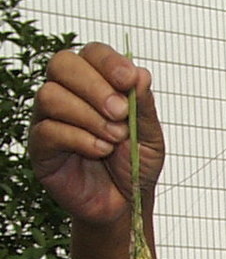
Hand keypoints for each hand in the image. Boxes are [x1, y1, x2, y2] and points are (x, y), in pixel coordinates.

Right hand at [28, 42, 163, 226]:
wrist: (126, 204)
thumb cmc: (136, 166)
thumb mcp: (151, 137)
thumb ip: (144, 107)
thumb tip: (140, 74)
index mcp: (96, 84)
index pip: (92, 53)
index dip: (109, 62)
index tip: (130, 81)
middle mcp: (68, 94)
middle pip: (62, 64)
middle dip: (95, 86)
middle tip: (120, 113)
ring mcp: (49, 118)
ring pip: (50, 95)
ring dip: (88, 116)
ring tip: (115, 138)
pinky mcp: (41, 146)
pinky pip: (48, 130)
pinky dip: (80, 138)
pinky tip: (101, 150)